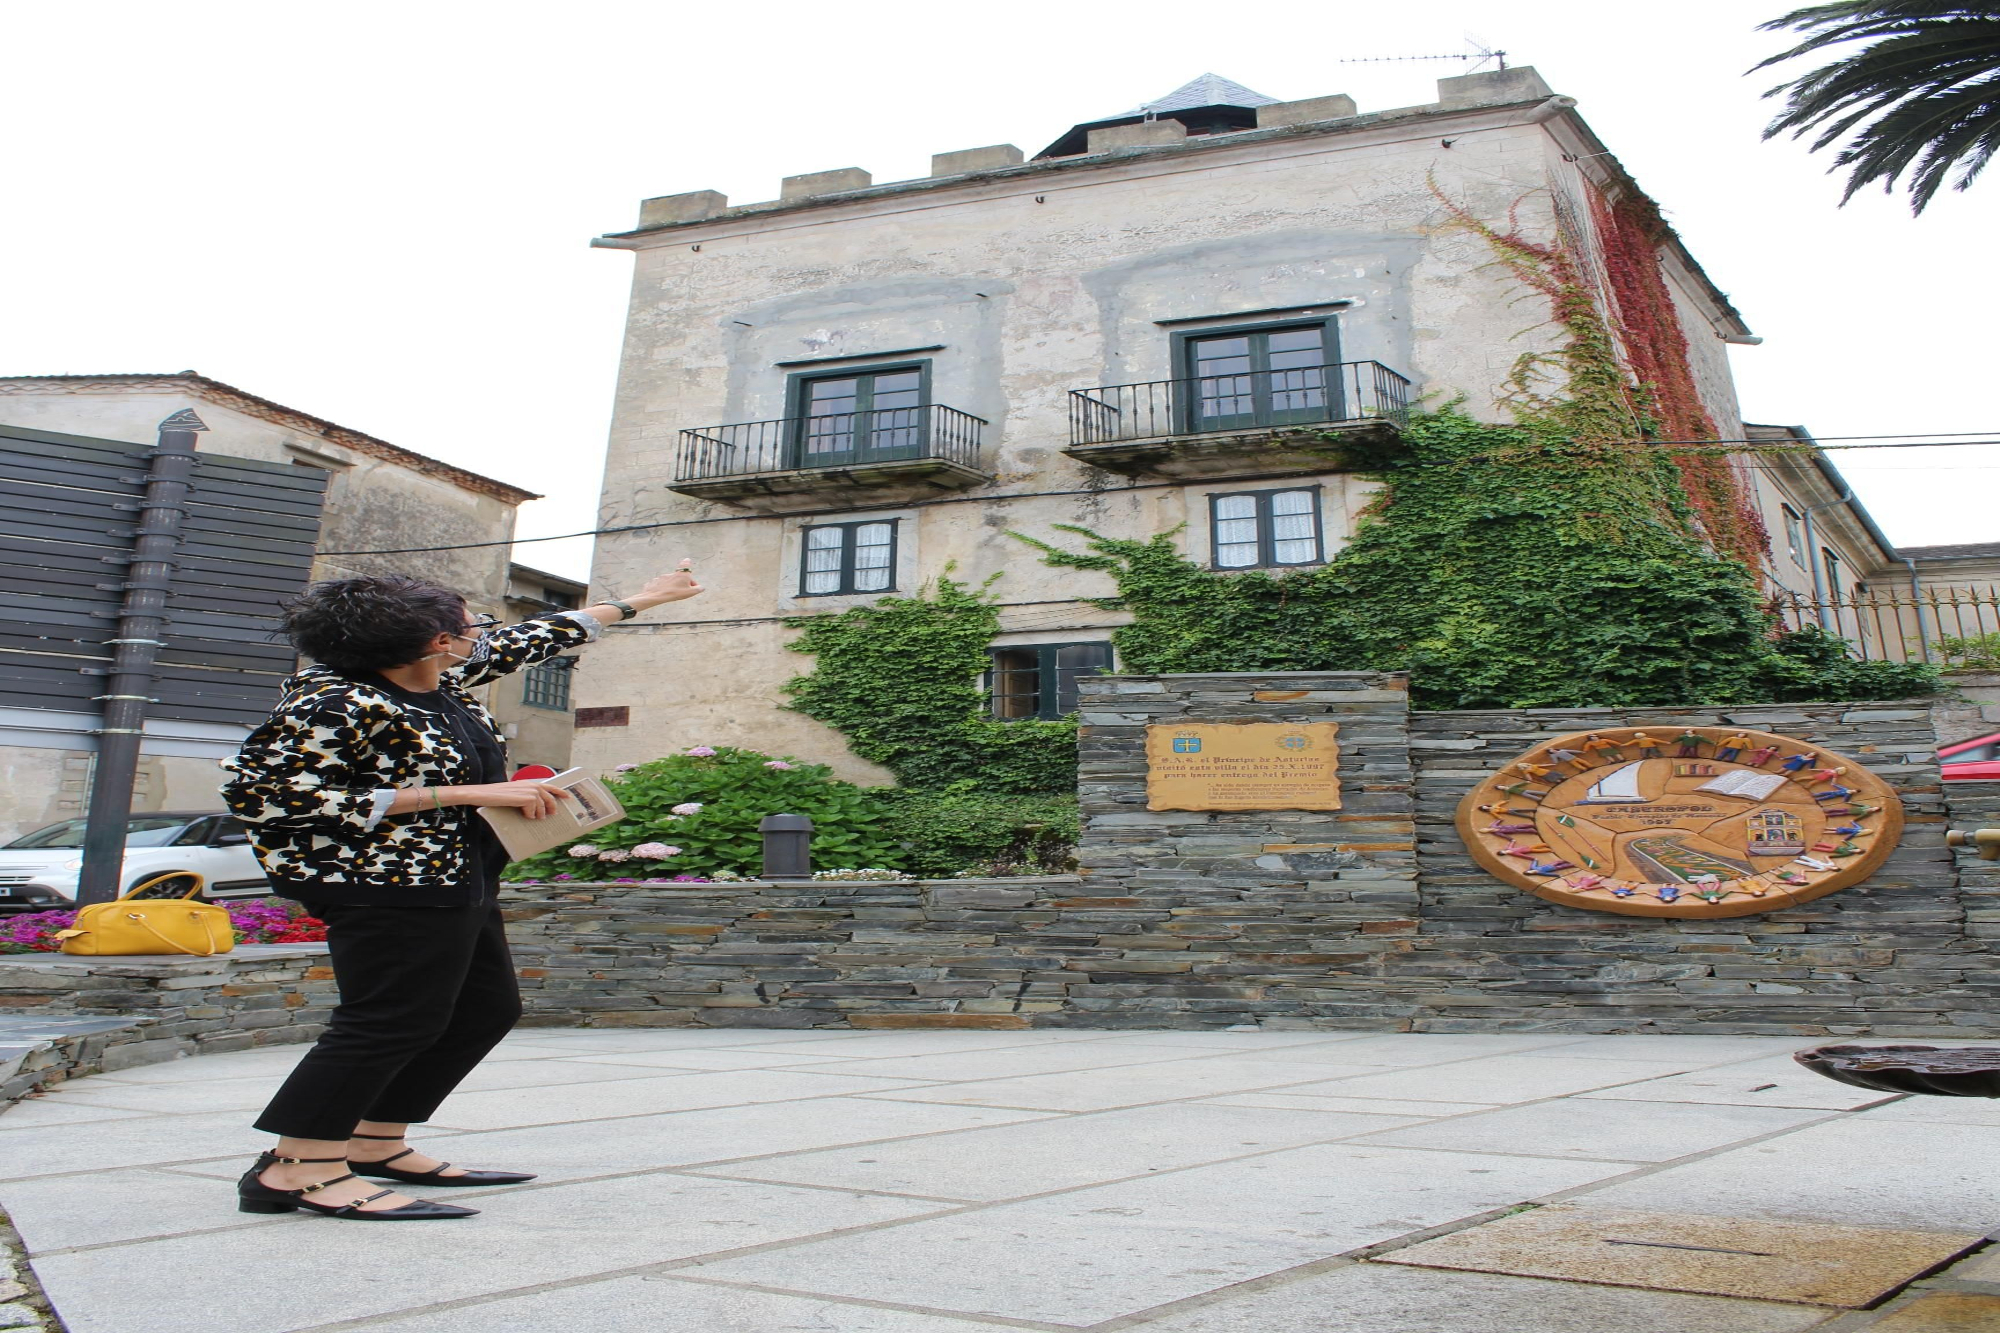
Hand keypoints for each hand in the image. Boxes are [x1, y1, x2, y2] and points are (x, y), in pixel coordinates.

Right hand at [448, 782, 572, 819]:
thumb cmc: (495, 796)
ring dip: (539, 814)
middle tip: (553, 815)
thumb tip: (535, 807)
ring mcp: (530, 791)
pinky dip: (529, 815)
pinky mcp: (527, 798)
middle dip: (552, 807)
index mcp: (529, 783)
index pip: (549, 786)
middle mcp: (532, 785)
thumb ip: (525, 796)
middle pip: (549, 798)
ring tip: (535, 818)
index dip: (559, 791)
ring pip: (542, 806)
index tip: (567, 796)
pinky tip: (524, 815)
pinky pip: (533, 811)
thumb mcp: (513, 794)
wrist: (482, 794)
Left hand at [636, 560, 701, 605]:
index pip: (686, 563)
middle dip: (683, 581)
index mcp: (682, 574)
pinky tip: (665, 593)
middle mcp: (673, 573)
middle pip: (679, 575)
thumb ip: (697, 589)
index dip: (687, 562)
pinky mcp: (656, 581)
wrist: (657, 595)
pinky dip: (664, 587)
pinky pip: (662, 583)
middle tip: (686, 589)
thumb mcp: (690, 592)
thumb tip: (701, 587)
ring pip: (671, 580)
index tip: (688, 562)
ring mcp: (663, 577)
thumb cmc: (675, 593)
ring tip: (674, 593)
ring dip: (674, 585)